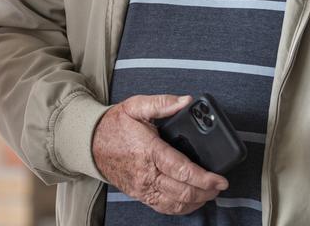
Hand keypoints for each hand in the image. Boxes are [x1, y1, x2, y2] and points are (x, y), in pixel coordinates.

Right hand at [92, 94, 227, 215]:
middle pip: (183, 191)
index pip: (183, 170)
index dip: (205, 178)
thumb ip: (162, 103)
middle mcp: (147, 173)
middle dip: (206, 191)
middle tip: (219, 186)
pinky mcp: (140, 194)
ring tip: (210, 193)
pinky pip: (164, 207)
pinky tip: (191, 200)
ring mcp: (143, 187)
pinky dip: (181, 208)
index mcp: (149, 151)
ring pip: (175, 203)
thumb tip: (186, 101)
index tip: (220, 179)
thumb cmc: (113, 125)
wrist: (89, 144)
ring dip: (196, 201)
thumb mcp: (136, 106)